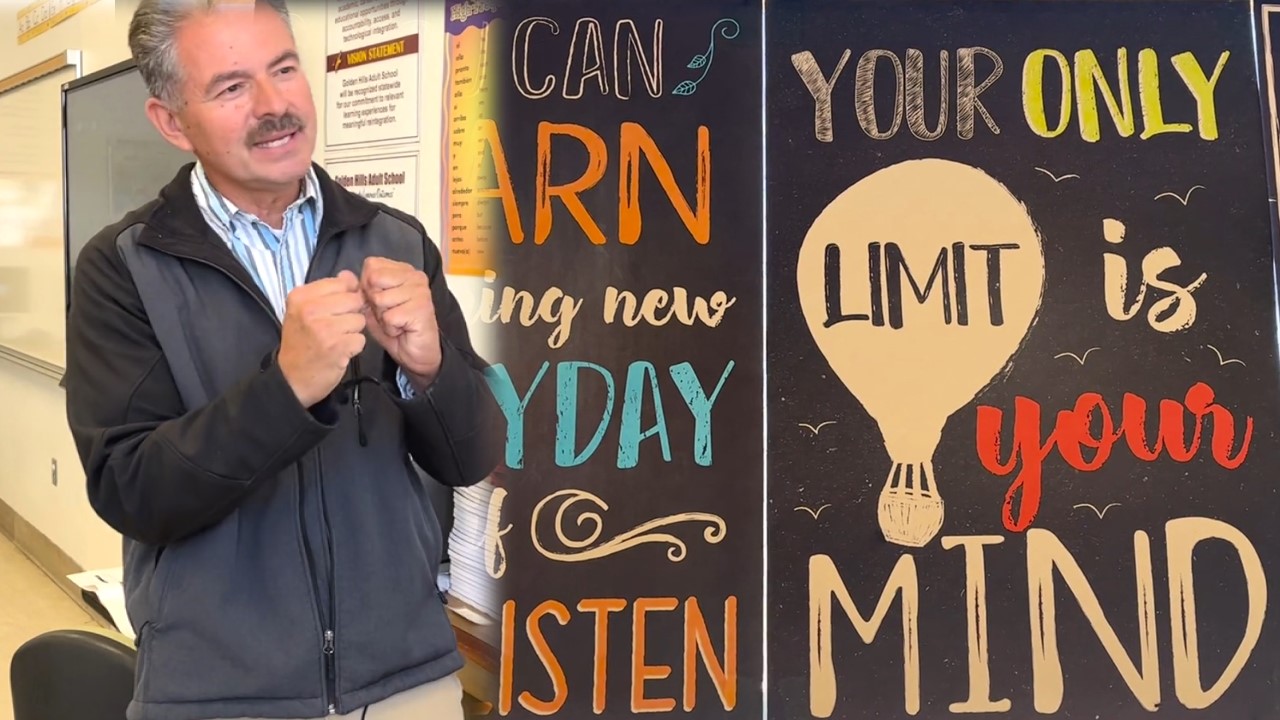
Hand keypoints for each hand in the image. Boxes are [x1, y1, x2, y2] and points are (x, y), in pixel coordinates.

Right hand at [278, 270, 366, 406]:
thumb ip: (328, 291)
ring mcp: (323, 328)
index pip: (341, 282)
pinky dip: (354, 347)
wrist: (291, 379)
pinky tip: (340, 351)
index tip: (336, 309)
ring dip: (353, 331)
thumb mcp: (304, 312)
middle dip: (351, 314)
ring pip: (359, 319)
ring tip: (337, 339)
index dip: (346, 296)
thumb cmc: (301, 343)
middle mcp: (310, 309)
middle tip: (337, 327)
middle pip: (354, 299)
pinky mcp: (337, 346)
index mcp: (300, 296)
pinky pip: (361, 339)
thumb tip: (350, 275)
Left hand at [360, 257, 439, 388]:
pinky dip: (390, 328)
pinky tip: (402, 329)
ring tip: (396, 321)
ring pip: (380, 298)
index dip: (367, 286)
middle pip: (374, 278)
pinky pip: (389, 317)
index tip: (380, 301)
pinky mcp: (421, 308)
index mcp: (403, 270)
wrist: (417, 353)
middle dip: (374, 301)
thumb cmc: (395, 328)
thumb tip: (343, 273)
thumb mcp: (372, 307)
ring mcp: (420, 291)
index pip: (372, 265)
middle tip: (389, 313)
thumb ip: (360, 290)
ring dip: (382, 316)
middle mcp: (414, 276)